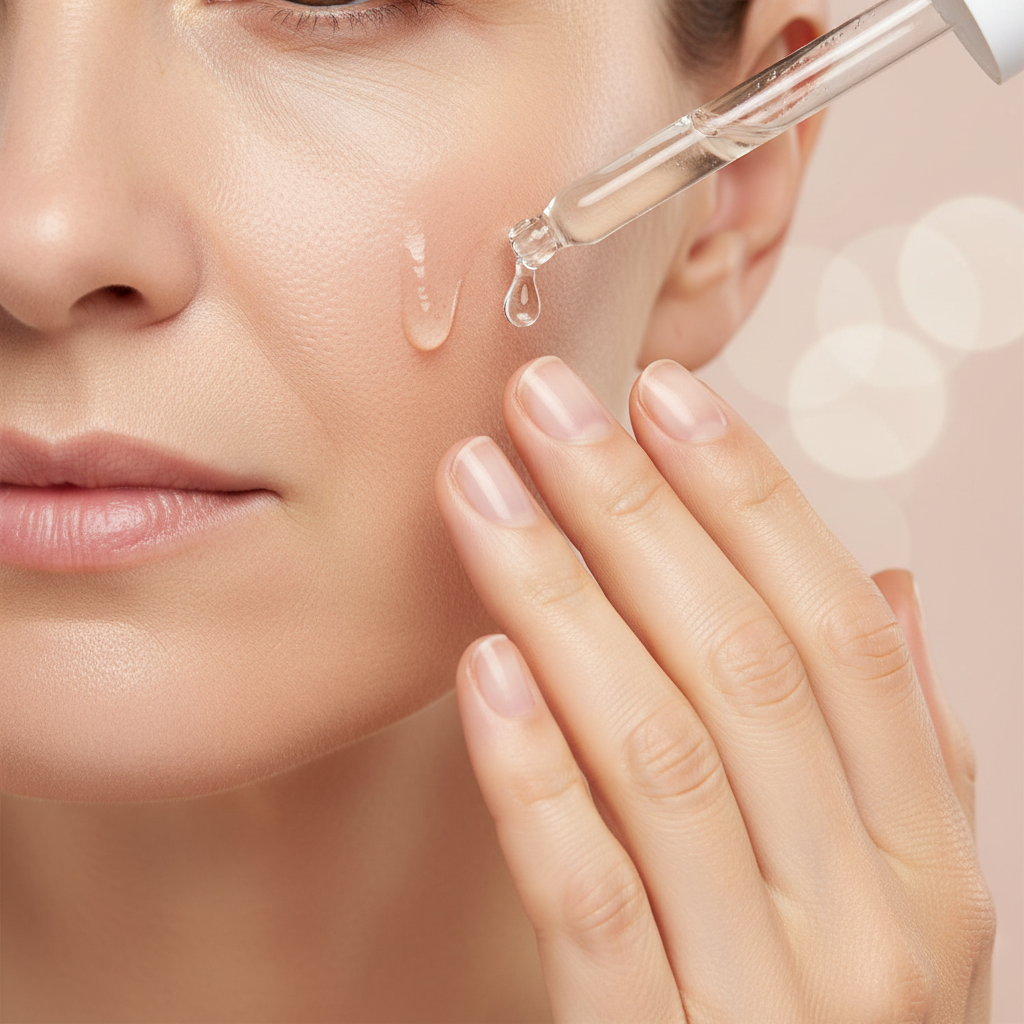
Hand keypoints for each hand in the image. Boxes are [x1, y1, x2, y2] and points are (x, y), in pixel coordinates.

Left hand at [434, 356, 993, 1022]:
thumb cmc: (828, 1021)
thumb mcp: (898, 897)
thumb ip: (904, 750)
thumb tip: (895, 586)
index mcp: (930, 862)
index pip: (841, 634)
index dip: (754, 498)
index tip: (666, 392)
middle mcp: (873, 921)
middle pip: (742, 663)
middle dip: (636, 511)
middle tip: (544, 400)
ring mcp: (767, 999)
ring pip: (660, 752)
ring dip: (561, 601)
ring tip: (482, 489)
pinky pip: (589, 898)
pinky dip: (537, 772)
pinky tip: (480, 664)